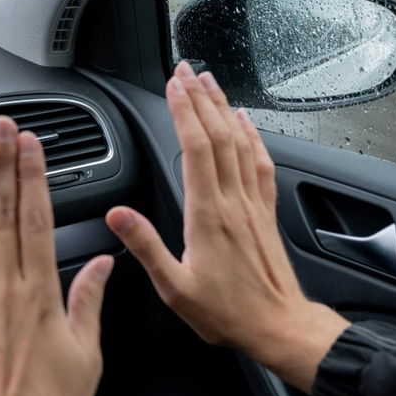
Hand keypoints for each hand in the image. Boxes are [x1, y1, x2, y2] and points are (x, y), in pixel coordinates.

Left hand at [0, 117, 112, 395]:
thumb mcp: (85, 356)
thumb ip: (89, 302)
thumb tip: (102, 264)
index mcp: (40, 295)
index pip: (37, 219)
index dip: (33, 177)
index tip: (32, 146)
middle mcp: (2, 289)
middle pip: (3, 213)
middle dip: (4, 165)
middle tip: (3, 127)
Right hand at [105, 62, 349, 391]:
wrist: (277, 324)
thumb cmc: (227, 311)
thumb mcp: (174, 287)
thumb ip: (146, 246)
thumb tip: (118, 215)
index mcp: (208, 216)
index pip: (195, 149)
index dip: (184, 112)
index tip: (173, 87)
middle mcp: (233, 202)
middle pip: (218, 136)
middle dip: (201, 98)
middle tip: (187, 71)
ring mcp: (252, 204)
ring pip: (240, 143)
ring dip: (224, 109)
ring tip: (211, 83)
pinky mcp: (265, 212)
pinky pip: (260, 164)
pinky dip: (253, 137)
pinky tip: (247, 123)